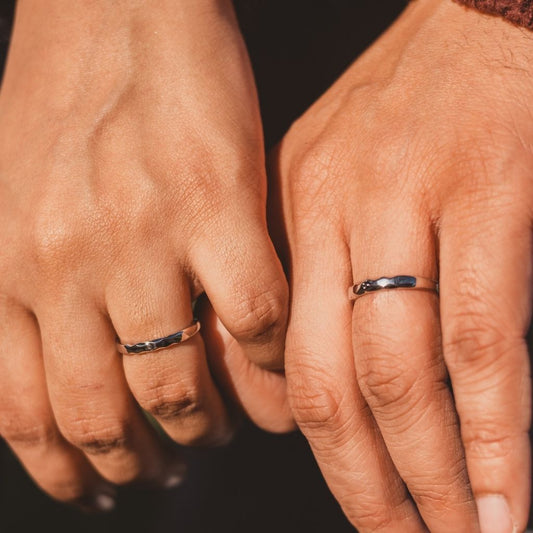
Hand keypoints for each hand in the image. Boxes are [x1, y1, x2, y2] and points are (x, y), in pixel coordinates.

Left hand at [0, 0, 291, 509]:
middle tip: (163, 469)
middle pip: (101, 413)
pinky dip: (266, 359)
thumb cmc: (67, 102)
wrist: (115, 6)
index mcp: (7, 267)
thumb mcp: (7, 201)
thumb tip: (62, 371)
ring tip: (217, 429)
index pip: (25, 410)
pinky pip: (251, 320)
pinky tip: (269, 368)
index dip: (61, 467)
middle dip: (136, 460)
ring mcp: (143, 240)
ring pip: (177, 385)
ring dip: (202, 425)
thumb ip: (27, 292)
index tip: (95, 488)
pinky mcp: (218, 206)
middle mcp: (66, 266)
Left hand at [270, 0, 531, 530]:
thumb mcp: (337, 171)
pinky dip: (495, 432)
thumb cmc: (412, 100)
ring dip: (429, 475)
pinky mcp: (490, 195)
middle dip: (364, 483)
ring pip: (402, 374)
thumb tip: (322, 359)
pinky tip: (505, 494)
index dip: (309, 444)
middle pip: (329, 381)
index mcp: (294, 211)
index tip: (347, 496)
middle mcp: (336, 211)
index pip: (278, 354)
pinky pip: (486, 340)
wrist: (479, 21)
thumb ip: (321, 261)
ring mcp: (411, 203)